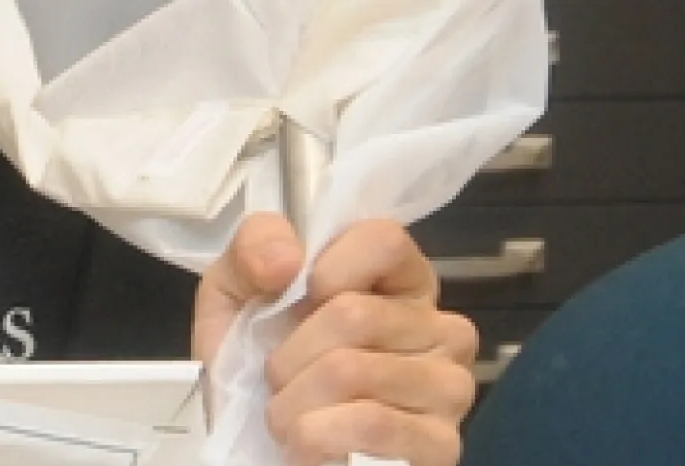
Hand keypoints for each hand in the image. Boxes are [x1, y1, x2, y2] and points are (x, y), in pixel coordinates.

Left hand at [194, 213, 478, 465]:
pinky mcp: (442, 444)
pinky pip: (370, 425)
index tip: (294, 299)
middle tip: (278, 378)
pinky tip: (306, 445)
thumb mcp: (235, 293)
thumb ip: (252, 249)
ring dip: (293, 401)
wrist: (253, 444)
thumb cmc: (256, 364)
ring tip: (289, 413)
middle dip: (289, 354)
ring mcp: (450, 387)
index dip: (327, 269)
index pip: (385, 240)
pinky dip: (314, 437)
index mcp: (400, 281)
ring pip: (352, 372)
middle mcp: (441, 327)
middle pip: (355, 314)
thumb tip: (287, 259)